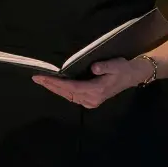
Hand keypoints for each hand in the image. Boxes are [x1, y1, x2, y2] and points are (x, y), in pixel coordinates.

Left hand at [32, 57, 151, 108]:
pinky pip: (72, 97)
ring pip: (68, 96)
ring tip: (42, 82)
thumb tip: (94, 68)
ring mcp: (91, 102)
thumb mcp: (116, 65)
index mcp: (96, 90)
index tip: (42, 77)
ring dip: (54, 89)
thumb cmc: (122, 68)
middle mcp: (91, 99)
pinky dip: (62, 92)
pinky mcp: (90, 101)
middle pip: (66, 93)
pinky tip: (54, 86)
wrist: (131, 76)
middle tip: (35, 79)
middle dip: (50, 86)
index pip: (71, 87)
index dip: (55, 82)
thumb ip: (105, 66)